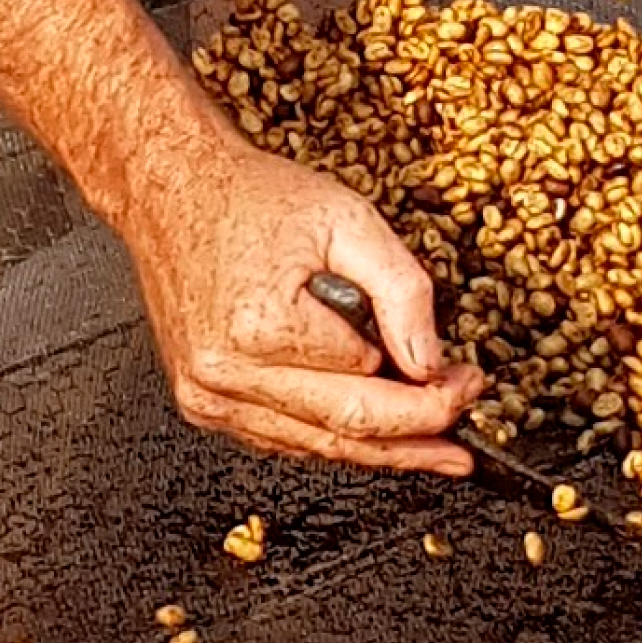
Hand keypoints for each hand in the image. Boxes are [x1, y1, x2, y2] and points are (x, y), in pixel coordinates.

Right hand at [115, 130, 485, 476]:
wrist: (171, 190)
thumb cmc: (251, 198)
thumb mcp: (349, 221)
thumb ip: (401, 291)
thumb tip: (430, 363)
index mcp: (261, 326)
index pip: (370, 384)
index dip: (432, 393)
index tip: (470, 383)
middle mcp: (225, 373)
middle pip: (344, 431)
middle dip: (417, 436)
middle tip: (464, 438)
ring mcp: (208, 395)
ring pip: (314, 447)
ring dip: (379, 452)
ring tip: (434, 453)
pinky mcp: (202, 402)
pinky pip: (283, 438)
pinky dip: (329, 438)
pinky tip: (370, 437)